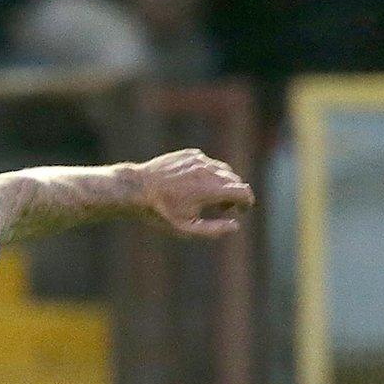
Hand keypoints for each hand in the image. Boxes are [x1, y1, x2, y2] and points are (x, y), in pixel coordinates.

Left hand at [133, 149, 253, 237]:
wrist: (135, 189)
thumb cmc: (160, 212)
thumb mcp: (186, 229)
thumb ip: (214, 229)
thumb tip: (236, 226)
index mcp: (210, 189)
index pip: (243, 191)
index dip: (248, 202)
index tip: (244, 210)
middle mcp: (208, 171)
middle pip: (235, 180)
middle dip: (234, 195)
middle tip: (222, 208)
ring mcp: (199, 159)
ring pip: (223, 170)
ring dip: (223, 183)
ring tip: (208, 198)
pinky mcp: (190, 154)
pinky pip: (208, 163)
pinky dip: (209, 173)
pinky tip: (194, 185)